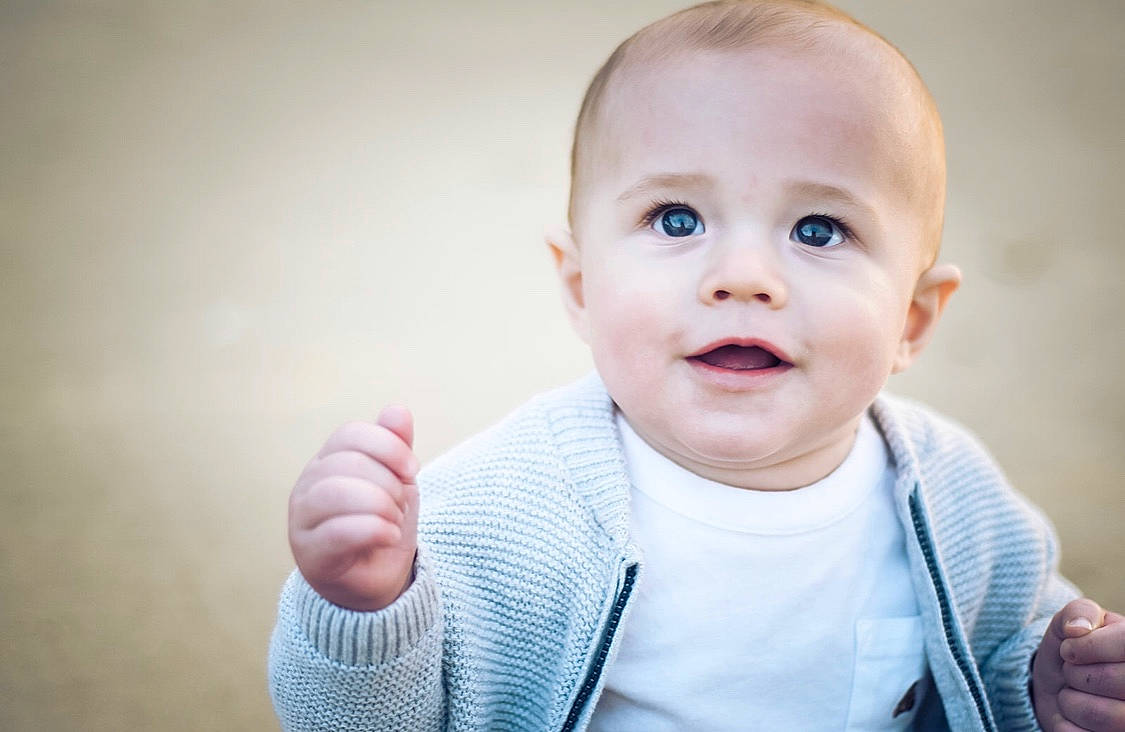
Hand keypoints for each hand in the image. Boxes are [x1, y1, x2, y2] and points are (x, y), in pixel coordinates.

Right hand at [288, 406, 419, 610]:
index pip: (350, 434)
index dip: (388, 446)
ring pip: (336, 492)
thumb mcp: (397, 480)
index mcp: (327, 462)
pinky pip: (338, 532)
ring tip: (394, 523)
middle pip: (347, 463)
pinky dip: (374, 530)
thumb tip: (397, 410)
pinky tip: (390, 536)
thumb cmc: (384, 524)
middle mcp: (307, 486)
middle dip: (387, 482)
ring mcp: (302, 521)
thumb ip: (395, 446)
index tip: (413, 470)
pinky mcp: (310, 555)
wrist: (378, 581)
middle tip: (400, 505)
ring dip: (380, 506)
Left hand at [1033, 597, 1124, 730]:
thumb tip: (1079, 628)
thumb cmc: (1071, 650)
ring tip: (1071, 694)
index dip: (1089, 647)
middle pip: (1115, 681)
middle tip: (1071, 672)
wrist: (1057, 688)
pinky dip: (1066, 725)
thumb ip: (1078, 612)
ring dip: (1070, 702)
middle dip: (1076, 674)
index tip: (1069, 648)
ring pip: (1104, 716)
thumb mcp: (1071, 623)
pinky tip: (1072, 717)